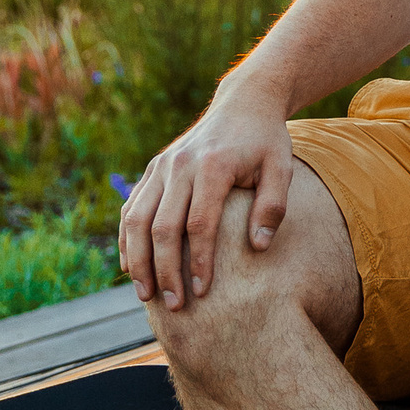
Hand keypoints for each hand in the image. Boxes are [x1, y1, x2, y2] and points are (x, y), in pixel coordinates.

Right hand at [118, 85, 293, 311]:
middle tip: (174, 306)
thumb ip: (273, 207)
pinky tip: (131, 267)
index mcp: (212, 166)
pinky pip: (131, 208)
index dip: (199, 261)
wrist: (244, 102)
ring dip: (138, 260)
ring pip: (137, 219)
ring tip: (146, 296)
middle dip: (165, 270)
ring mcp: (162, 166)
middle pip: (162, 227)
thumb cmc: (266, 141)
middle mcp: (180, 165)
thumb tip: (258, 247)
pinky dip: (127, 239)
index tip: (203, 292)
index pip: (199, 224)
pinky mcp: (153, 169)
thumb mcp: (282, 168)